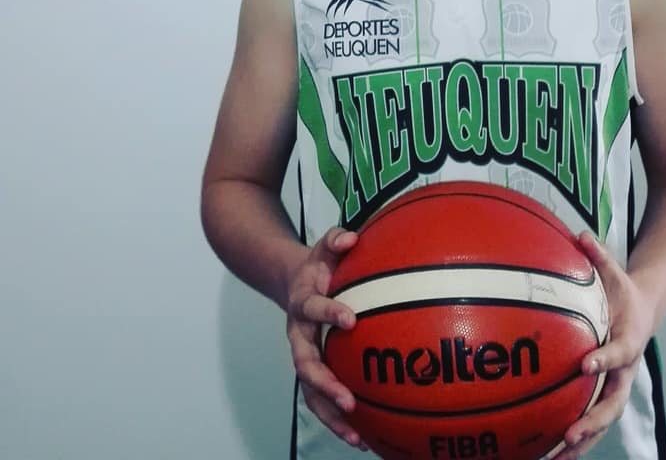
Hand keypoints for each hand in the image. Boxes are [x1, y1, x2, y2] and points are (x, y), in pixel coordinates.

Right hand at [285, 226, 365, 448]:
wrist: (293, 282)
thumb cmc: (318, 266)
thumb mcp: (324, 247)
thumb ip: (336, 239)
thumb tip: (352, 237)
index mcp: (303, 304)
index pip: (314, 309)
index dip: (330, 313)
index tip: (351, 319)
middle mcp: (299, 336)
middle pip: (306, 365)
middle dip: (325, 384)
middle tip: (348, 400)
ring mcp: (304, 356)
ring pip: (310, 392)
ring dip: (330, 415)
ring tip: (356, 437)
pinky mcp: (312, 371)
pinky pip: (321, 399)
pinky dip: (337, 420)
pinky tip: (362, 438)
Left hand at [553, 232, 654, 459]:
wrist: (644, 309)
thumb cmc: (623, 290)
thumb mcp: (614, 270)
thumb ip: (598, 255)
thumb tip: (580, 233)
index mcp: (629, 340)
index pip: (619, 353)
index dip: (605, 359)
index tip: (585, 365)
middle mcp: (624, 369)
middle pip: (612, 402)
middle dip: (593, 420)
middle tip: (570, 433)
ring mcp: (615, 385)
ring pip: (601, 420)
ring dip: (583, 441)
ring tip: (557, 458)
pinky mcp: (604, 392)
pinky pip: (590, 419)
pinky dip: (576, 439)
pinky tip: (550, 454)